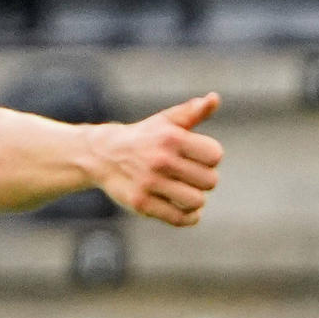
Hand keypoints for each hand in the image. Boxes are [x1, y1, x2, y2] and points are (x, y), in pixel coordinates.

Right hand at [94, 92, 223, 226]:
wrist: (103, 155)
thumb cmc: (145, 137)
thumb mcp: (166, 121)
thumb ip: (193, 112)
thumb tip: (214, 98)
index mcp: (170, 137)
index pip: (215, 155)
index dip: (210, 158)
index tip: (198, 157)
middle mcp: (160, 160)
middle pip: (210, 181)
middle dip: (204, 179)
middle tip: (190, 175)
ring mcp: (149, 183)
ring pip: (197, 201)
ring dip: (196, 199)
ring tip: (186, 191)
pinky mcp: (141, 204)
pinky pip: (179, 218)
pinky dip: (189, 217)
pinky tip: (187, 210)